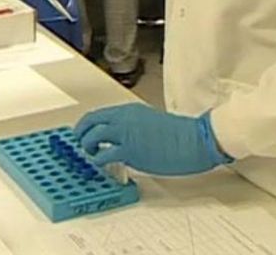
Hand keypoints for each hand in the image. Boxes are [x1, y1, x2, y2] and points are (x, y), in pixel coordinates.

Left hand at [73, 103, 230, 176]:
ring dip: (87, 146)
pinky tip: (102, 165)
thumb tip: (122, 139)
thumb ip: (133, 126)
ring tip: (91, 154)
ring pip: (93, 137)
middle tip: (81, 142)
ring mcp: (126, 134)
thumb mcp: (151, 121)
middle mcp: (124, 119)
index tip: (83, 131)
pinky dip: (99, 160)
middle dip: (81, 133)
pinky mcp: (130, 152)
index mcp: (130, 110)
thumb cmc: (180, 133)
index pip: (99, 114)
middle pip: (90, 122)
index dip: (87, 124)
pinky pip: (104, 155)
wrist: (194, 139)